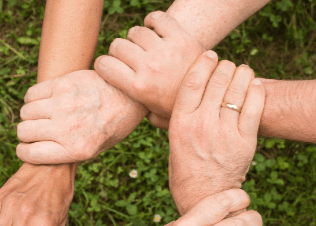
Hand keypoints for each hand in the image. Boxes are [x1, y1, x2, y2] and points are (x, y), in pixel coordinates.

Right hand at [16, 70, 147, 163]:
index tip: (28, 148)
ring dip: (31, 116)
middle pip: (24, 132)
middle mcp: (68, 129)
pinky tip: (47, 101)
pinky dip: (33, 99)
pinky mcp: (63, 84)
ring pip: (25, 112)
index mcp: (77, 149)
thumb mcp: (98, 149)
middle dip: (28, 134)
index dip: (25, 152)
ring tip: (45, 115)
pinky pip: (31, 94)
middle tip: (40, 131)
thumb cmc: (114, 125)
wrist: (130, 96)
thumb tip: (41, 154)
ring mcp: (64, 105)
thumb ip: (70, 153)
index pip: (30, 154)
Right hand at [94, 11, 204, 128]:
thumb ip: (139, 112)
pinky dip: (152, 22)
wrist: (212, 97)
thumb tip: (126, 109)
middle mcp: (149, 67)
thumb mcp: (157, 117)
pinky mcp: (181, 37)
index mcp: (139, 88)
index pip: (104, 65)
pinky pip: (157, 18)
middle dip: (119, 52)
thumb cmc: (180, 109)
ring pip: (136, 32)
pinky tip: (155, 31)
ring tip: (145, 48)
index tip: (109, 68)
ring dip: (137, 39)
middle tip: (129, 59)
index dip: (103, 65)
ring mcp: (165, 50)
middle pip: (117, 45)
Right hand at [168, 52, 264, 214]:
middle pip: (217, 80)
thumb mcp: (172, 144)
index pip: (193, 80)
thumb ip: (170, 122)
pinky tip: (255, 85)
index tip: (210, 54)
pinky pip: (255, 107)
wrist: (204, 197)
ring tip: (243, 71)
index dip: (204, 62)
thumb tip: (159, 106)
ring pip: (237, 90)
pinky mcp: (245, 142)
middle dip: (225, 66)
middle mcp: (202, 124)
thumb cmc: (184, 170)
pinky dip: (256, 91)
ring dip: (242, 74)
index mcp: (180, 123)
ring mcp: (225, 133)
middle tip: (227, 65)